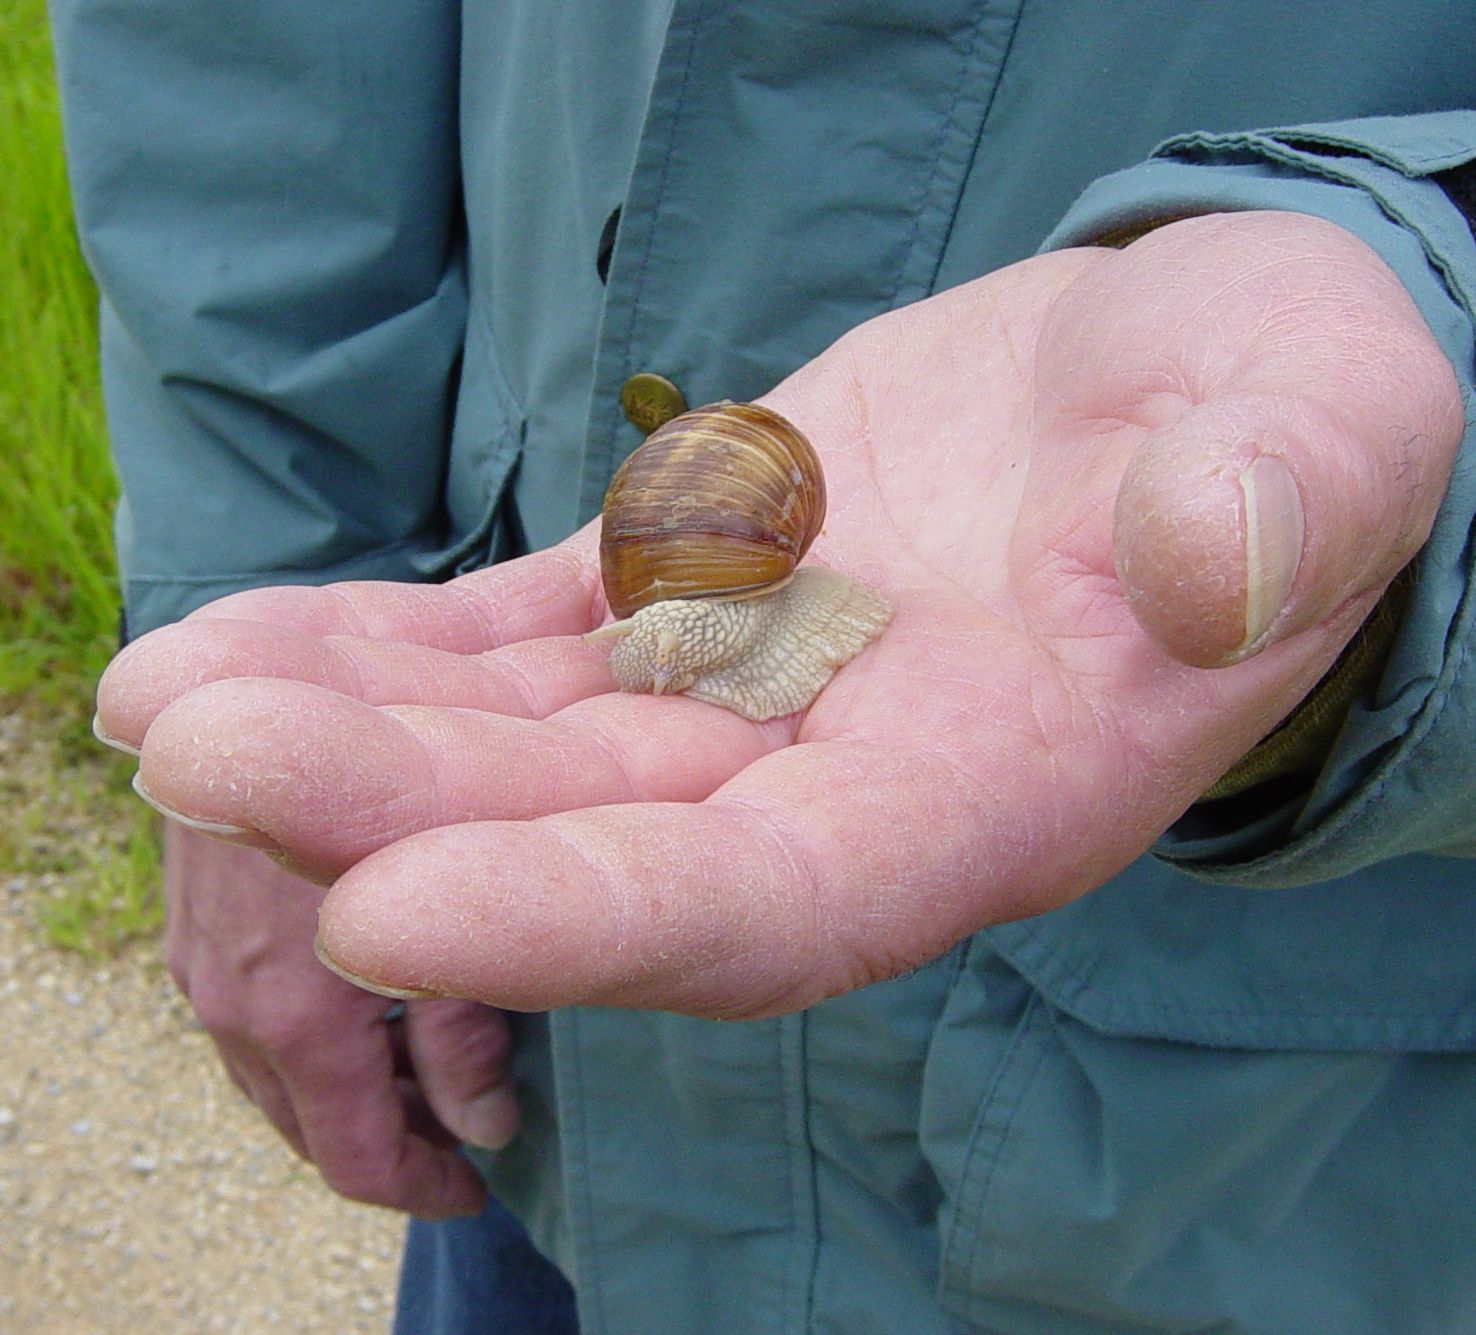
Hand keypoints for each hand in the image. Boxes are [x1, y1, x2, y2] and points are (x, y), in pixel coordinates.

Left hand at [99, 212, 1462, 1018]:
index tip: (384, 914)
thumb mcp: (1332, 423)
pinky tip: (241, 640)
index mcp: (1001, 787)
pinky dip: (380, 648)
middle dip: (397, 816)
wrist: (1184, 386)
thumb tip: (1206, 555)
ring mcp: (746, 697)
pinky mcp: (682, 598)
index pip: (786, 903)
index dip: (595, 922)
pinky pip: (510, 645)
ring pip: (523, 747)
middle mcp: (846, 783)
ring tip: (166, 699)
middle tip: (201, 750)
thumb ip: (1286, 499)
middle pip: (600, 840)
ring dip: (345, 734)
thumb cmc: (1281, 417)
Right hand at [162, 822, 514, 1215]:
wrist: (243, 689)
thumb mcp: (438, 906)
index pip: (354, 1157)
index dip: (421, 1187)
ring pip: (272, 1077)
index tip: (473, 1188)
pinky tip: (360, 1010)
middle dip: (386, 1141)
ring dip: (343, 1093)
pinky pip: (247, 1021)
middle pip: (308, 1128)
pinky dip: (304, 1042)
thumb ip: (464, 1030)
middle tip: (461, 1130)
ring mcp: (200, 963)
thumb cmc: (370, 786)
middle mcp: (230, 1003)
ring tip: (422, 1076)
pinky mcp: (192, 924)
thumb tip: (486, 1126)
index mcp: (293, 1014)